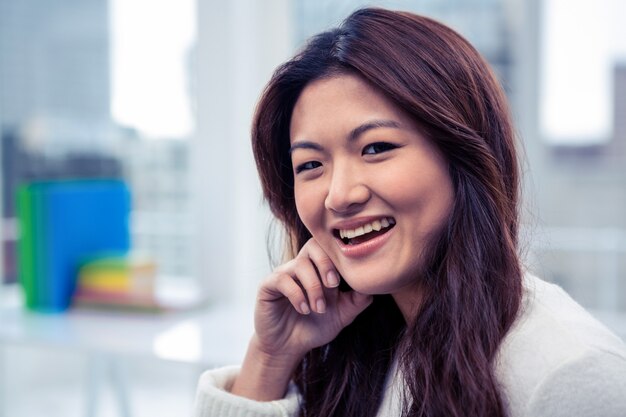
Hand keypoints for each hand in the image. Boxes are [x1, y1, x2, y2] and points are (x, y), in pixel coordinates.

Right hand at [231, 238, 371, 400]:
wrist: (289, 348)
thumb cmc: (315, 328)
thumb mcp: (342, 315)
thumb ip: (357, 301)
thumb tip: (373, 286)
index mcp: (318, 269)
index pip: (328, 247)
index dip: (339, 258)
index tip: (346, 279)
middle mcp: (300, 266)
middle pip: (313, 246)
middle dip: (326, 264)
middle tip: (334, 285)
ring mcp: (283, 274)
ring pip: (300, 265)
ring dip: (313, 287)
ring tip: (318, 308)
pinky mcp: (268, 286)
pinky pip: (282, 279)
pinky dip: (297, 294)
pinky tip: (304, 310)